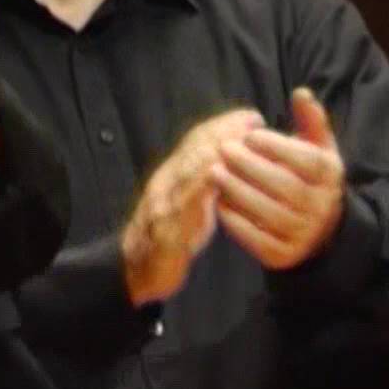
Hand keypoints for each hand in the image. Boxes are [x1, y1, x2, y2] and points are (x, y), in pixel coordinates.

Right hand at [121, 107, 264, 303]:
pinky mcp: (166, 231)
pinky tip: (219, 176)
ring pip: (188, 170)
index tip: (251, 116)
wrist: (136, 272)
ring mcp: (163, 206)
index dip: (223, 125)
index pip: (196, 141)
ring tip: (242, 141)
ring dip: (216, 151)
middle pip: (194, 148)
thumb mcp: (186, 204)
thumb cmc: (170, 239)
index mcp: (171, 175)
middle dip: (225, 130)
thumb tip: (235, 162)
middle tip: (253, 120)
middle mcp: (165, 183)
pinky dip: (202, 187)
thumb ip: (204, 183)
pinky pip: (184, 205)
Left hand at [213, 87, 346, 269]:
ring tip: (214, 172)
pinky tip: (219, 201)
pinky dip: (235, 220)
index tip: (250, 135)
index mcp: (330, 177)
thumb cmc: (310, 177)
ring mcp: (302, 235)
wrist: (319, 230)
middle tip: (223, 149)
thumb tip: (300, 92)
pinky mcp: (282, 255)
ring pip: (267, 212)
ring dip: (237, 190)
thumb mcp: (318, 148)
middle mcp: (321, 208)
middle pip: (284, 186)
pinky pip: (255, 238)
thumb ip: (310, 120)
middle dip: (250, 166)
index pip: (305, 161)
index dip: (276, 146)